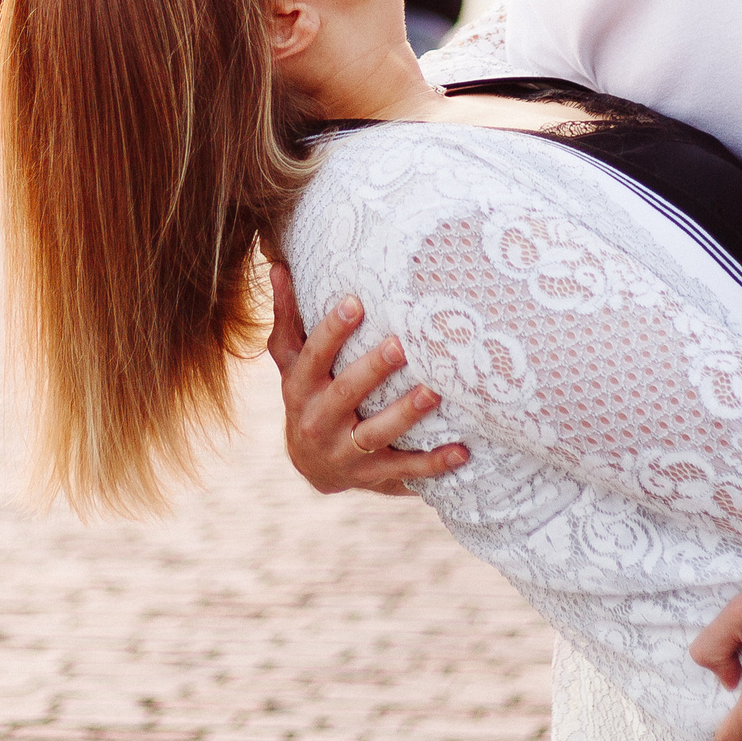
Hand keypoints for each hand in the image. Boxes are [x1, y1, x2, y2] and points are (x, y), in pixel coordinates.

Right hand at [266, 263, 468, 495]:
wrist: (310, 465)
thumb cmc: (307, 395)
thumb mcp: (291, 361)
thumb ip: (287, 317)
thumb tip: (280, 265)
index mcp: (300, 388)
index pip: (312, 357)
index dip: (330, 332)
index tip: (354, 302)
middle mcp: (318, 421)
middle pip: (346, 394)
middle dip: (373, 369)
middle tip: (402, 344)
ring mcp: (345, 451)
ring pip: (376, 433)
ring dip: (406, 413)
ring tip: (435, 391)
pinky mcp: (371, 474)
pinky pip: (403, 470)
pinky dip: (433, 463)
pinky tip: (462, 451)